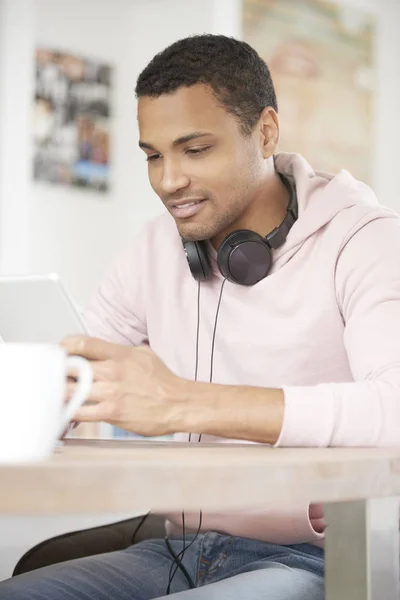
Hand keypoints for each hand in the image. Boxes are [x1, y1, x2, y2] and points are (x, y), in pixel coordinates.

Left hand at [61, 336, 184, 436]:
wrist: (178, 404)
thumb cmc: (163, 381)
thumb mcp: (144, 354)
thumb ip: (122, 350)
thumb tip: (107, 349)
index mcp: (120, 354)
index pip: (83, 343)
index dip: (65, 346)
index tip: (60, 352)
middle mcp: (113, 371)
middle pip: (71, 366)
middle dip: (58, 371)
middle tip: (55, 375)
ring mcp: (111, 392)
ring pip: (71, 390)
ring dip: (60, 392)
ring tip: (58, 394)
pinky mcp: (112, 412)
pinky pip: (80, 412)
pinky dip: (69, 412)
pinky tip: (66, 411)